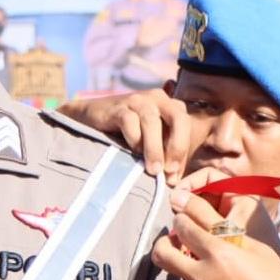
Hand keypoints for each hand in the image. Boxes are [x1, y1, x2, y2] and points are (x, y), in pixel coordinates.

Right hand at [57, 88, 190, 183]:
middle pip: (178, 118)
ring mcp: (138, 100)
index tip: (175, 177)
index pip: (187, 127)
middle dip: (177, 146)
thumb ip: (164, 155)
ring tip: (153, 170)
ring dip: (154, 148)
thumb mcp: (151, 142)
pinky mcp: (118, 107)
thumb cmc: (126, 133)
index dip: (184, 153)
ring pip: (152, 121)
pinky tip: (133, 152)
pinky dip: (134, 139)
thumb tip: (173, 180)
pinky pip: (130, 121)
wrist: (92, 118)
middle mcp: (158, 99)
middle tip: (170, 170)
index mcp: (171, 107)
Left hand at [153, 195, 279, 279]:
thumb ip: (231, 238)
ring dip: (196, 276)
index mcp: (218, 253)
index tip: (183, 221)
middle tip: (172, 243)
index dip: (181, 220)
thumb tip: (212, 231)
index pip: (184, 226)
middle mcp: (202, 275)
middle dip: (163, 244)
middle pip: (163, 253)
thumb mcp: (259, 251)